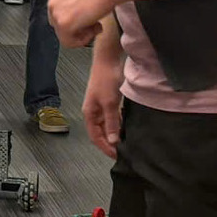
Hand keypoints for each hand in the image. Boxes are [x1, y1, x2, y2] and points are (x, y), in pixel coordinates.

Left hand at [49, 0, 114, 48]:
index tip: (85, 21)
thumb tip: (72, 23)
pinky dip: (85, 39)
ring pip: (64, 38)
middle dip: (77, 30)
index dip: (74, 24)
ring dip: (82, 34)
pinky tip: (94, 26)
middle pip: (59, 30)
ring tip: (94, 24)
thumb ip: (70, 9)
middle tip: (92, 23)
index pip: (57, 20)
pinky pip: (70, 43)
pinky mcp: (63, 24)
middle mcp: (52, 3)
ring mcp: (56, 14)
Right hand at [83, 33, 125, 157]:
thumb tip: (113, 141)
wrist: (108, 60)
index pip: (95, 137)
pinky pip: (113, 118)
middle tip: (123, 151)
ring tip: (126, 142)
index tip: (116, 156)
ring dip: (115, 134)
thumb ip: (111, 123)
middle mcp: (93, 112)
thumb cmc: (106, 81)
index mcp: (89, 114)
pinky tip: (126, 128)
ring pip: (107, 126)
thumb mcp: (110, 104)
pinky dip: (118, 124)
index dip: (104, 147)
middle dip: (110, 142)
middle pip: (101, 133)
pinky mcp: (109, 101)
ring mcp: (101, 107)